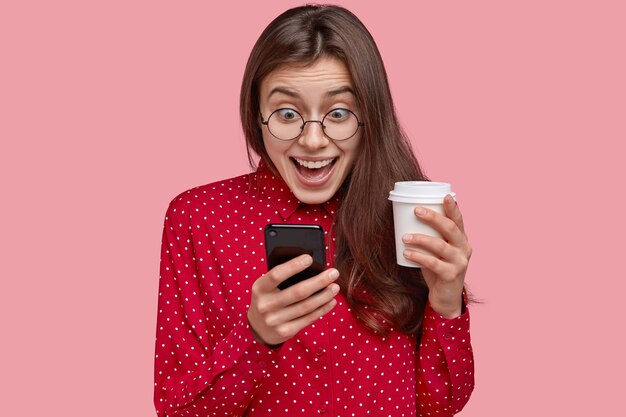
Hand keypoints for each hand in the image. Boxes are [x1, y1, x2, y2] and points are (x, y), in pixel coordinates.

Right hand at [248, 254, 339, 345]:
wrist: (258, 328)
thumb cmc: (268, 299)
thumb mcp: (266, 287)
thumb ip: (282, 277)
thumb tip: (312, 266)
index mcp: (259, 288)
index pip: (277, 275)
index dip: (293, 266)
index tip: (309, 258)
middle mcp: (265, 305)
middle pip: (298, 292)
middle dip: (319, 281)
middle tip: (334, 273)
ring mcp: (275, 320)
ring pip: (306, 306)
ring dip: (324, 296)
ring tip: (335, 287)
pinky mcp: (285, 332)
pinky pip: (308, 319)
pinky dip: (322, 309)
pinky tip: (331, 301)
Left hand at [402, 195, 471, 317]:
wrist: (445, 298)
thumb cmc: (437, 270)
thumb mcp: (436, 252)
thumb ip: (429, 237)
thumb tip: (404, 218)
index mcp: (462, 240)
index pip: (459, 220)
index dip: (452, 208)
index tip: (444, 196)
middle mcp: (464, 249)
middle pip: (451, 229)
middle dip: (433, 217)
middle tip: (416, 210)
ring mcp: (459, 263)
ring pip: (441, 246)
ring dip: (421, 238)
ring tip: (404, 237)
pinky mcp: (451, 276)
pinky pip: (434, 263)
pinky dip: (419, 257)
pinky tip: (407, 253)